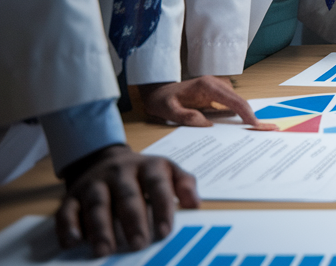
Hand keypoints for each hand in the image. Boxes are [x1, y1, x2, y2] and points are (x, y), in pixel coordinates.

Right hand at [56, 144, 198, 255]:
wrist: (105, 159)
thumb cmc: (143, 174)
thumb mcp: (167, 170)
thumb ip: (184, 184)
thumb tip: (195, 204)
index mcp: (148, 167)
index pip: (157, 185)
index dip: (161, 207)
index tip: (164, 232)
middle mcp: (120, 172)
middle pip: (127, 196)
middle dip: (133, 221)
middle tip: (139, 244)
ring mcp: (94, 183)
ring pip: (97, 204)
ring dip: (100, 228)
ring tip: (105, 250)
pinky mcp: (72, 196)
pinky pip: (67, 211)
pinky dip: (68, 226)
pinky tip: (73, 242)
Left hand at [138, 77, 274, 129]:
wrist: (158, 91)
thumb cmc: (162, 100)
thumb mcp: (167, 110)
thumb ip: (184, 116)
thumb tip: (206, 125)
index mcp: (207, 85)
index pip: (233, 99)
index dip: (246, 113)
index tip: (255, 125)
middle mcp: (216, 84)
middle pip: (240, 100)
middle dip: (253, 115)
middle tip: (268, 128)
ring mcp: (218, 88)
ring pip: (238, 102)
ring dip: (247, 115)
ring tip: (260, 128)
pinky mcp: (217, 95)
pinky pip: (232, 104)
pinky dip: (240, 114)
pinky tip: (246, 125)